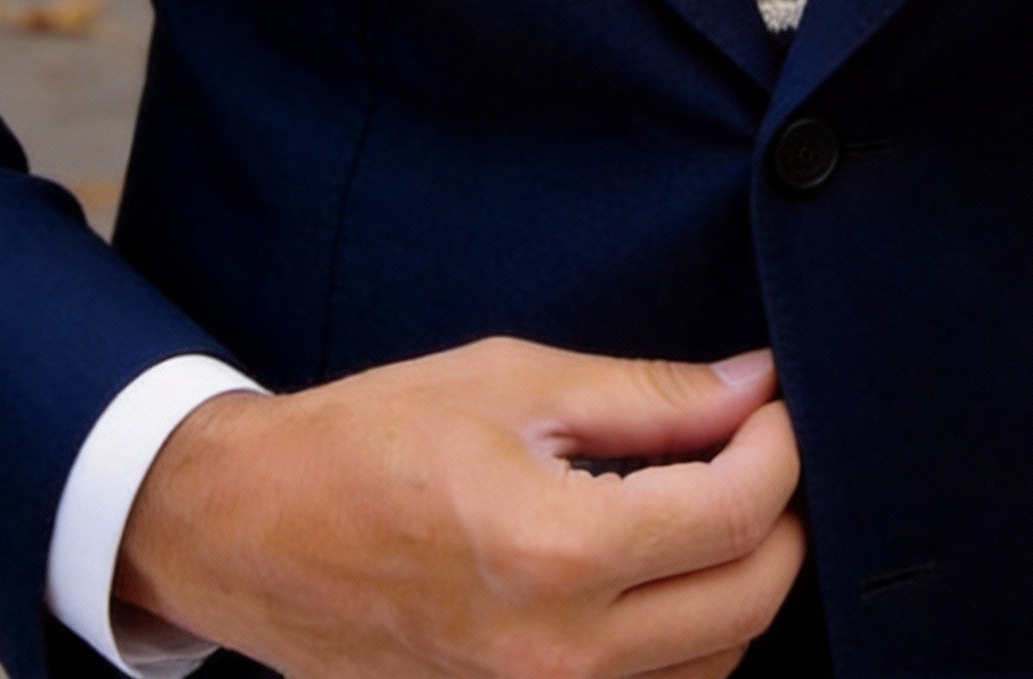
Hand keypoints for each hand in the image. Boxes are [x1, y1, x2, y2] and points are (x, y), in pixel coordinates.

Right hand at [115, 337, 803, 678]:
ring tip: (711, 502)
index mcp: (555, 552)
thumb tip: (753, 383)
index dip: (780, 446)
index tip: (775, 401)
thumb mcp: (513, 382)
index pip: (735, 513)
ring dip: (739, 583)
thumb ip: (648, 395)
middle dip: (780, 515)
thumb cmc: (370, 439)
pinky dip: (687, 641)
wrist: (252, 530)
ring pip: (714, 666)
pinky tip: (663, 573)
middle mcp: (558, 659)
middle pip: (748, 601)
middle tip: (759, 447)